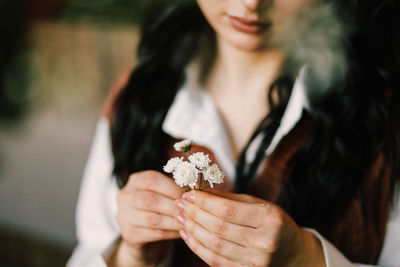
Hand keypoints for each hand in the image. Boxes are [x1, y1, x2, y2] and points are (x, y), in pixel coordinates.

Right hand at [114, 170, 184, 264]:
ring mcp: (123, 216)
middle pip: (150, 200)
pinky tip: (181, 232)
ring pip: (152, 219)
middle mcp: (124, 197)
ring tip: (188, 222)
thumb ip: (174, 188)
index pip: (151, 179)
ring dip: (174, 221)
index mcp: (134, 181)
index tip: (187, 195)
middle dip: (173, 206)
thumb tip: (194, 190)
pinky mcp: (128, 235)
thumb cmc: (158, 206)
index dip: (171, 187)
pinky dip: (170, 233)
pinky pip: (153, 234)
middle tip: (190, 211)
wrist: (143, 231)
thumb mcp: (163, 192)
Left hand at [174, 190, 325, 266]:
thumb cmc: (274, 223)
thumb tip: (199, 191)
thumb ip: (229, 199)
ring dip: (193, 231)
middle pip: (219, 228)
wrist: (294, 254)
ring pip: (215, 246)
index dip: (204, 202)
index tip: (188, 194)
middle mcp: (264, 241)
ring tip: (180, 218)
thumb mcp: (258, 204)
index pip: (228, 210)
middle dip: (194, 215)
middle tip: (180, 204)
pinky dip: (198, 248)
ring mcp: (257, 261)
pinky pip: (216, 261)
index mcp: (270, 218)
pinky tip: (188, 235)